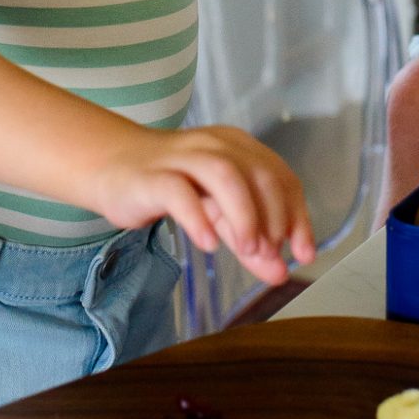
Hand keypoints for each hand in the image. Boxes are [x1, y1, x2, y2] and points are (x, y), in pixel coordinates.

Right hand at [92, 123, 315, 285]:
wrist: (114, 167)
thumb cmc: (173, 186)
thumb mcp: (217, 213)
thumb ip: (249, 241)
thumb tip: (280, 273)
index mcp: (237, 147)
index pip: (281, 176)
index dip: (297, 215)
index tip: (304, 252)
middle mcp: (214, 145)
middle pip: (258, 173)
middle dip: (273, 216)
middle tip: (272, 253)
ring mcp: (182, 157)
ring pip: (224, 174)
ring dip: (244, 215)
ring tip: (248, 249)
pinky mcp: (152, 177)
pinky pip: (179, 192)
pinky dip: (199, 218)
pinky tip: (208, 245)